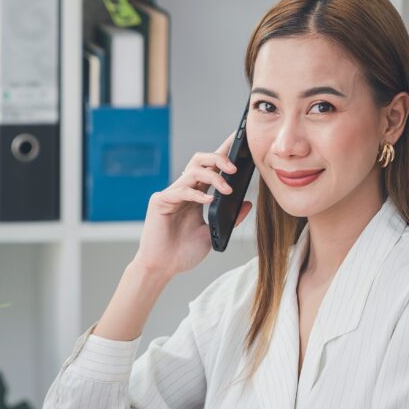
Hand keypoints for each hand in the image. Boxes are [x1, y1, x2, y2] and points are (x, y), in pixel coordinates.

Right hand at [134, 132, 252, 276]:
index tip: (240, 141)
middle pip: (200, 160)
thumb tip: (247, 202)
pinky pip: (181, 190)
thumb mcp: (214, 233)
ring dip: (213, 176)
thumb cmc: (183, 252)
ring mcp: (171, 194)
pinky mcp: (160, 202)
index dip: (224, 153)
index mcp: (196, 195)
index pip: (211, 168)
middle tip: (235, 168)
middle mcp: (183, 190)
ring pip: (192, 171)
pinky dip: (197, 194)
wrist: (162, 268)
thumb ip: (230, 218)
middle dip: (219, 158)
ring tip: (227, 189)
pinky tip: (208, 201)